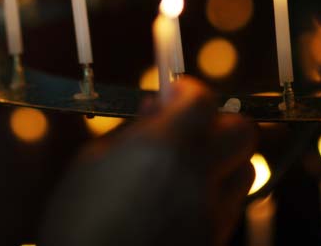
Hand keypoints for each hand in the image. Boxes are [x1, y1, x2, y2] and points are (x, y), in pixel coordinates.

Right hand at [41, 77, 256, 245]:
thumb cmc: (77, 223)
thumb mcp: (91, 164)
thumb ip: (134, 131)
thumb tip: (157, 107)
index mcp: (164, 149)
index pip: (203, 99)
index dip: (188, 90)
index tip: (170, 93)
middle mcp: (199, 179)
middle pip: (243, 131)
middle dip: (218, 121)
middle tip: (185, 128)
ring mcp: (213, 216)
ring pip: (244, 171)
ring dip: (220, 160)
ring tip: (182, 170)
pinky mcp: (215, 242)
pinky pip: (229, 206)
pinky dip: (213, 194)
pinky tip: (179, 202)